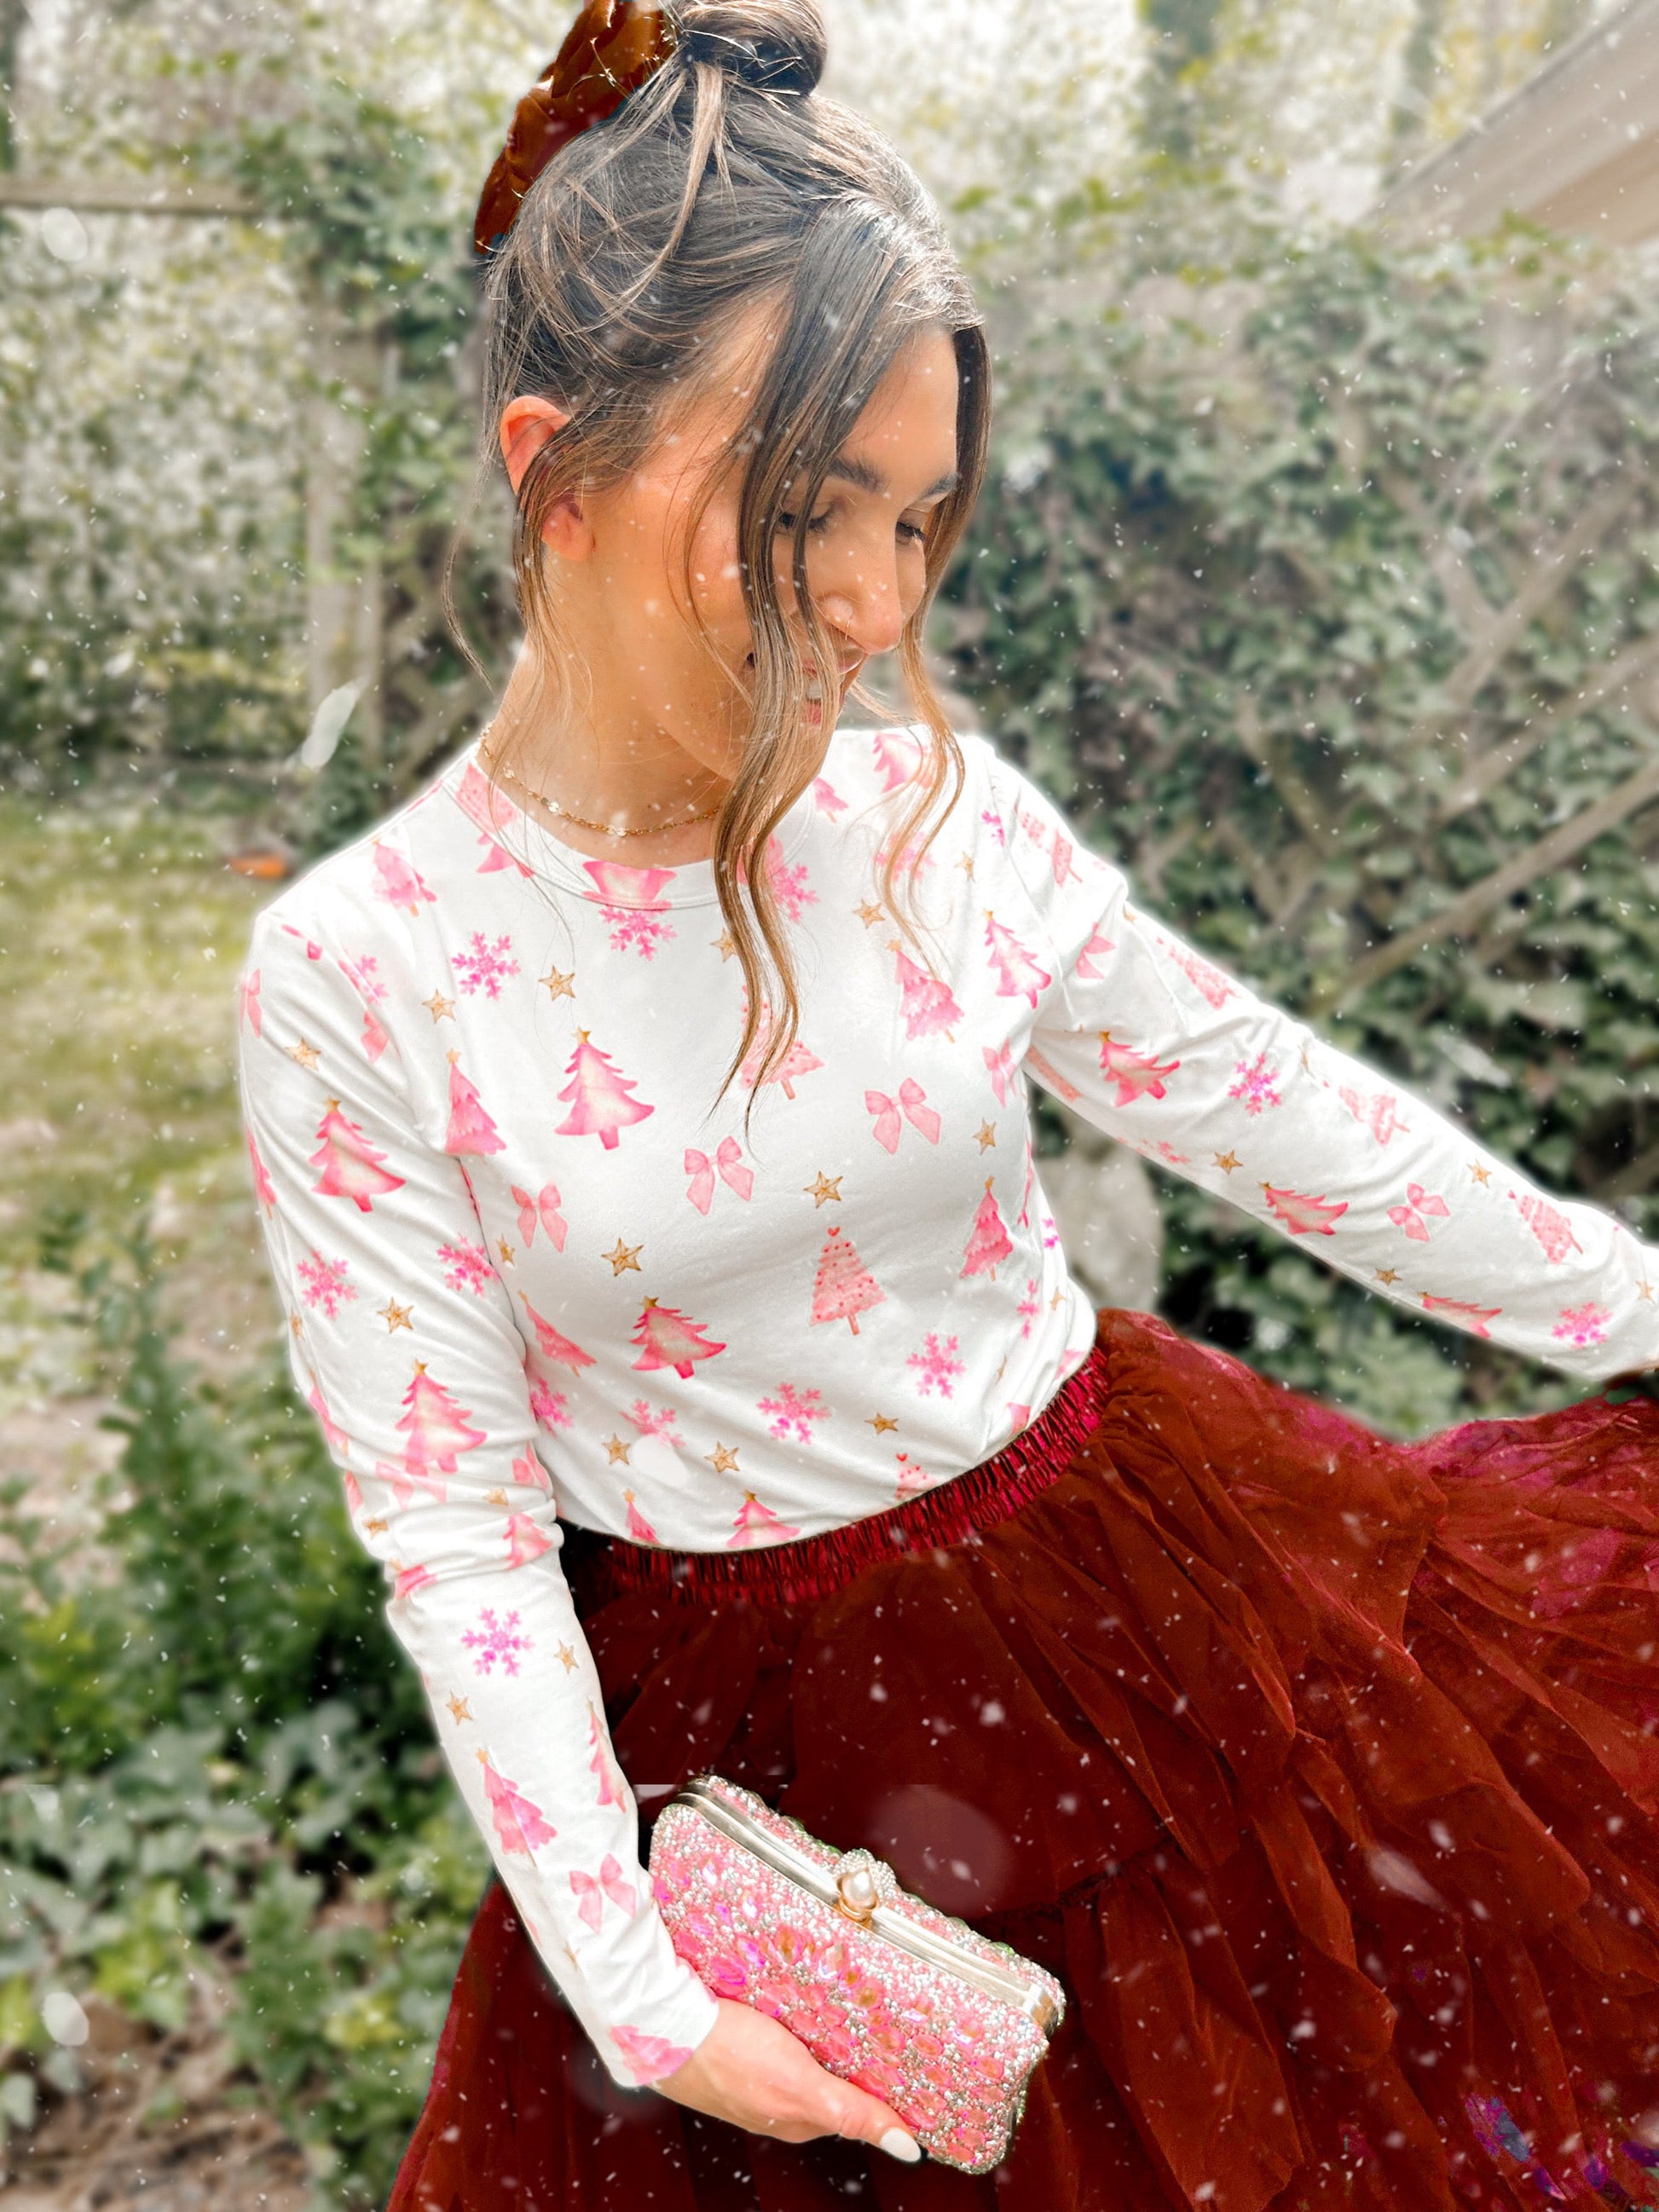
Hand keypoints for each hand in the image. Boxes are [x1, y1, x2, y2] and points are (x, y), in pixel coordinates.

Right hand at [655, 1998, 921, 2162]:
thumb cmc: (728, 2056)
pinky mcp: (738, 2048)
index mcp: (799, 2119)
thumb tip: (905, 2147)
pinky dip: (793, 2026)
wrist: (664, 2025)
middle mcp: (779, 2104)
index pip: (856, 2109)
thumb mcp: (800, 2085)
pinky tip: (794, 2007)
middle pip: (833, 2083)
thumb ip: (851, 2112)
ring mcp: (757, 2077)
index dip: (883, 2091)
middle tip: (882, 2027)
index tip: (910, 2070)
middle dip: (856, 2060)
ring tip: (842, 2008)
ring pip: (806, 2059)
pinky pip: (779, 2039)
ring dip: (824, 2038)